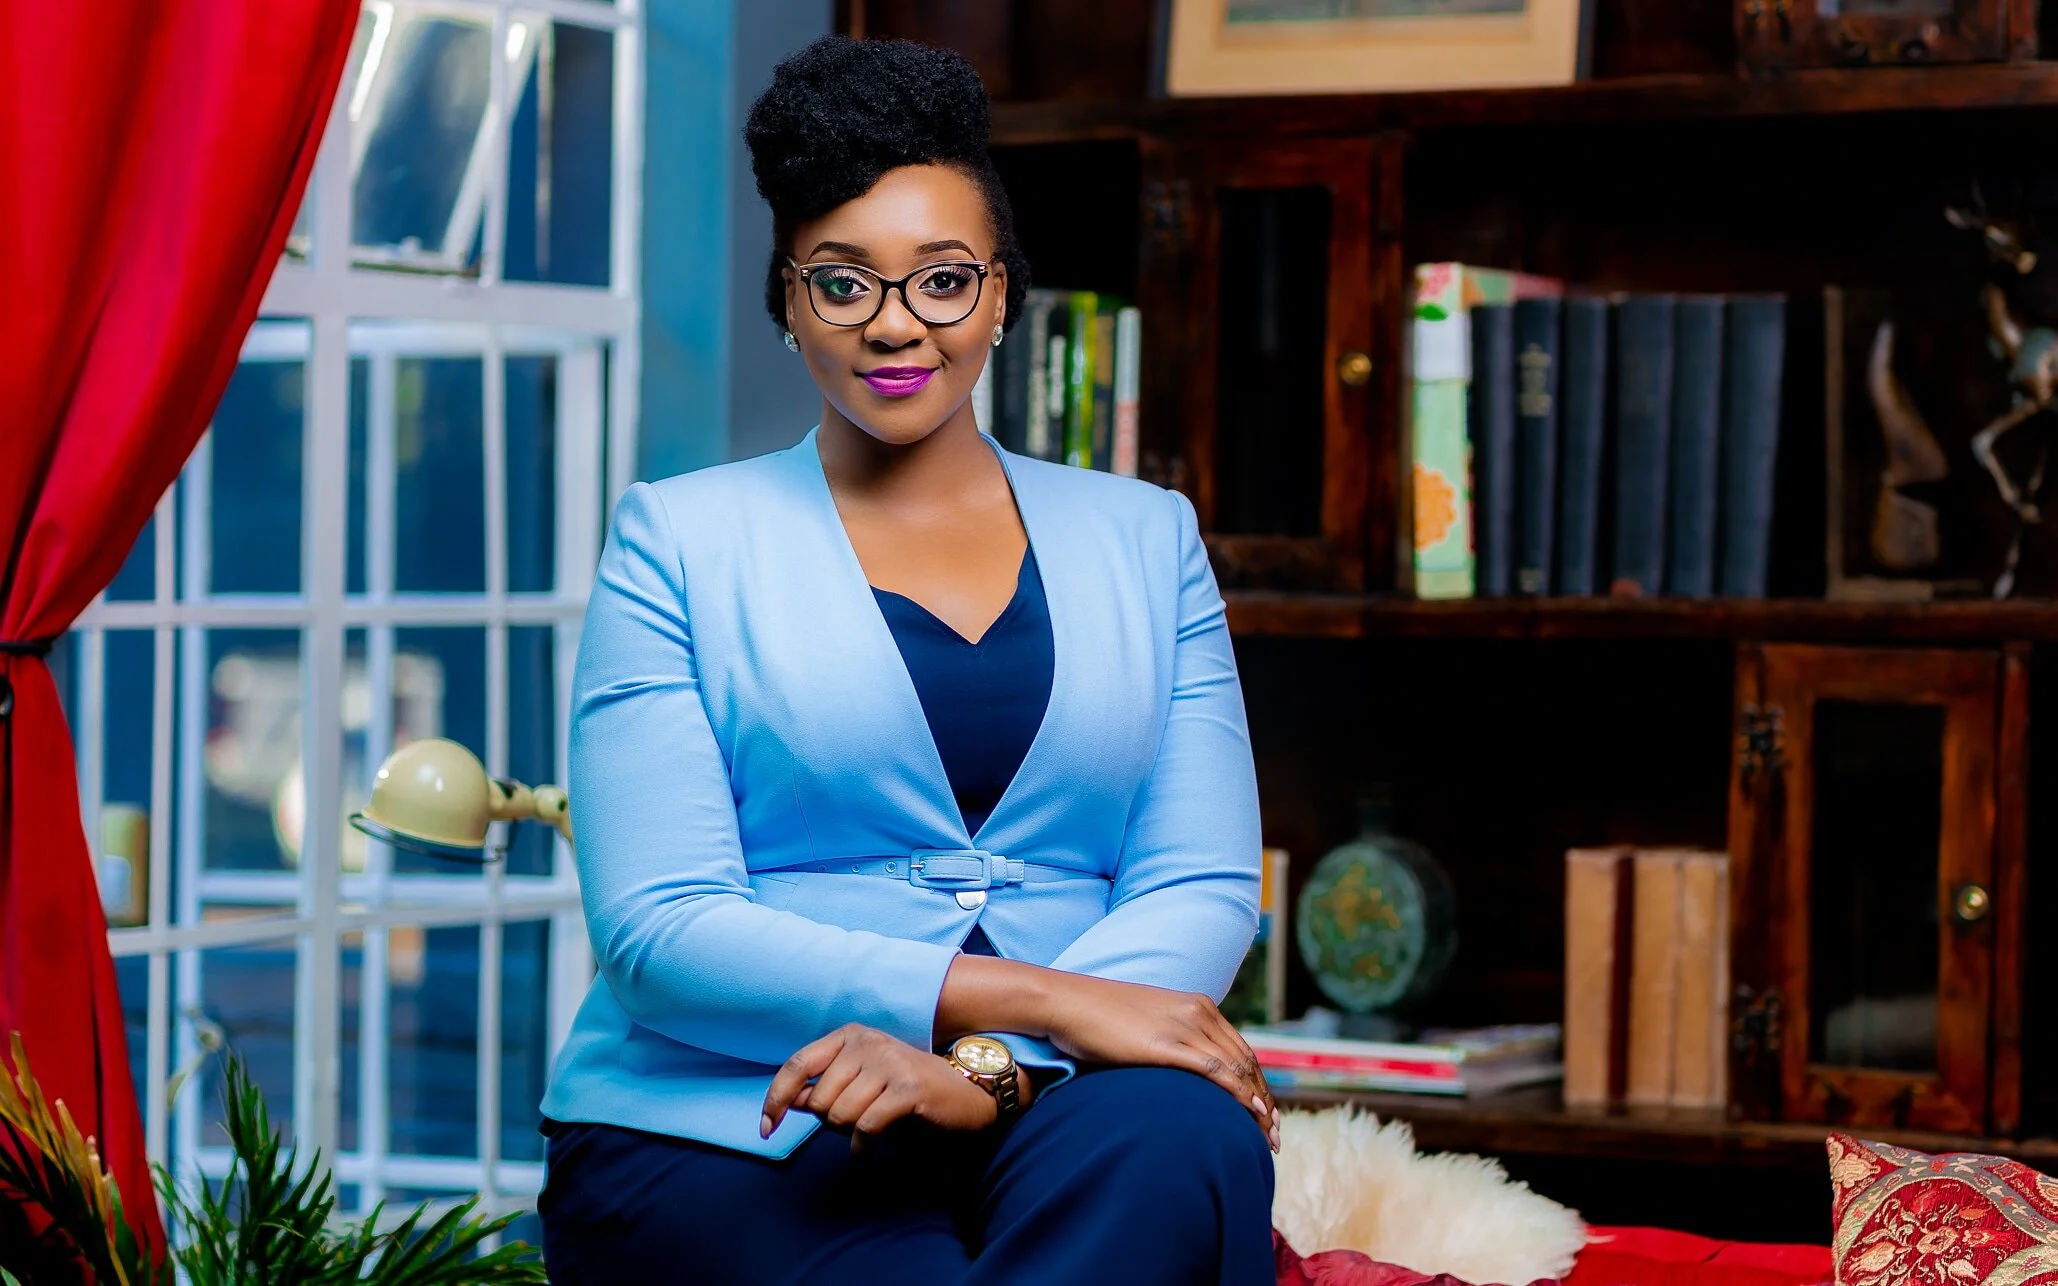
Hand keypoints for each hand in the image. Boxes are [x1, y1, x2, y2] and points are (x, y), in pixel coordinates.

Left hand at [762, 1023, 998, 1149]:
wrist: (965, 1093)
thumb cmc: (907, 1090)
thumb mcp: (861, 1082)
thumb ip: (824, 1089)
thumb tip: (789, 1101)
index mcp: (850, 1036)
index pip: (797, 1065)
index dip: (775, 1098)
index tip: (765, 1128)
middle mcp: (867, 1042)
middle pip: (819, 1099)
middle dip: (831, 1122)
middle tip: (856, 1122)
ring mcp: (889, 1062)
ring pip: (841, 1115)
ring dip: (850, 1134)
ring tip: (870, 1128)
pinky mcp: (907, 1087)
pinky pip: (866, 1126)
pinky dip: (863, 1145)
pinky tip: (870, 1147)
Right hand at [1040, 976, 1278, 1150]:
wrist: (1066, 1002)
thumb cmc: (1097, 1017)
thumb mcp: (1146, 1025)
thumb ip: (1170, 1040)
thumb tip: (1181, 1071)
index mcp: (1197, 1005)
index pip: (1242, 1050)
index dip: (1259, 1084)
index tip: (1267, 1116)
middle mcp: (1198, 1011)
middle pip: (1247, 1062)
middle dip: (1265, 1101)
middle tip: (1274, 1136)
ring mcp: (1183, 1026)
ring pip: (1237, 1069)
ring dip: (1257, 1105)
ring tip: (1267, 1137)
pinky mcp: (1166, 1043)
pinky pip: (1214, 1070)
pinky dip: (1238, 1093)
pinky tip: (1250, 1113)